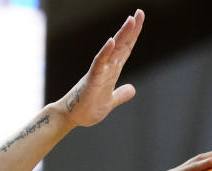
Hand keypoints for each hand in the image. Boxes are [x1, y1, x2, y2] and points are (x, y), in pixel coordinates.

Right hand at [56, 10, 144, 126]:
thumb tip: (132, 89)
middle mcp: (106, 68)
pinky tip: (111, 41)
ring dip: (122, 35)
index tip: (140, 19)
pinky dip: (105, 52)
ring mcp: (99, 72)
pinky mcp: (91, 79)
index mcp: (112, 71)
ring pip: (112, 50)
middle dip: (131, 29)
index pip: (125, 49)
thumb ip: (121, 94)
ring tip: (131, 20)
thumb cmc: (87, 109)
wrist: (71, 118)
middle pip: (121, 45)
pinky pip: (99, 63)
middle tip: (139, 12)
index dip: (134, 35)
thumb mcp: (110, 102)